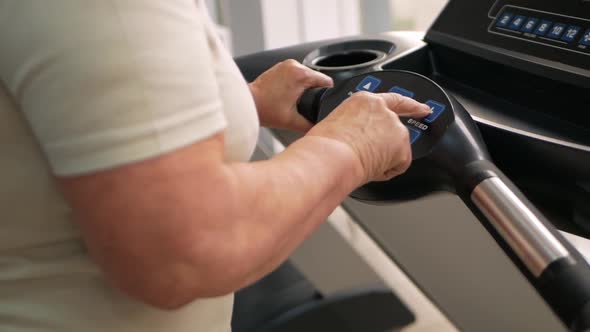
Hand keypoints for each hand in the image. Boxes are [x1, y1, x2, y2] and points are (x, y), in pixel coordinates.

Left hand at [249, 59, 332, 132]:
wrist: (247, 103)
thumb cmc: (265, 109)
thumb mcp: (291, 121)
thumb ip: (309, 125)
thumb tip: (320, 127)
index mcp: (301, 75)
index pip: (326, 81)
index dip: (328, 93)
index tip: (323, 102)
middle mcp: (294, 65)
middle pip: (317, 78)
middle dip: (315, 91)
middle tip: (307, 104)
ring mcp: (286, 64)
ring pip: (306, 75)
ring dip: (305, 86)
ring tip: (297, 99)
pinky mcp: (280, 66)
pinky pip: (296, 73)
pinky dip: (296, 82)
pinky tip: (291, 93)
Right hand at [307, 92, 431, 183]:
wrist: (330, 156)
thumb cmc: (324, 144)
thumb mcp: (337, 124)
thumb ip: (355, 125)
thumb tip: (358, 139)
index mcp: (364, 101)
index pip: (394, 100)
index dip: (411, 105)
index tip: (423, 108)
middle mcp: (383, 110)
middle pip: (395, 130)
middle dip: (389, 144)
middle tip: (369, 156)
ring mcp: (395, 127)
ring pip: (395, 149)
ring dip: (383, 157)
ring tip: (361, 160)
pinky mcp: (402, 147)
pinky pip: (398, 165)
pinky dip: (386, 171)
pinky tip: (370, 168)